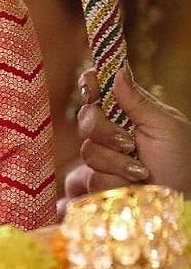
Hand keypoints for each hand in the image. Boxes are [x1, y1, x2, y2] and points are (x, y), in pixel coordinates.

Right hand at [64, 64, 190, 199]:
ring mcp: (105, 158)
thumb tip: (119, 69)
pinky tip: (131, 185)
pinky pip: (91, 178)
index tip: (90, 90)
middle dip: (105, 131)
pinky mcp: (100, 183)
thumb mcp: (166, 126)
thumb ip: (138, 101)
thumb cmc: (184, 160)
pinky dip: (114, 181)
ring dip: (116, 162)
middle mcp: (112, 132)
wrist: (183, 199)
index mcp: (128, 111)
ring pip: (88, 151)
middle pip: (86, 119)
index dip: (89, 85)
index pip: (97, 89)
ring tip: (140, 171)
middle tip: (128, 143)